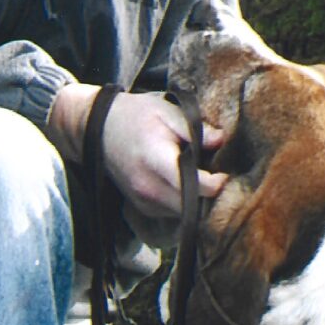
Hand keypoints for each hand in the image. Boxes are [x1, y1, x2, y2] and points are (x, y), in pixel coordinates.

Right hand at [48, 83, 225, 225]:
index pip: (192, 184)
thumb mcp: (167, 111)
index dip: (216, 183)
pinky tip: (190, 185)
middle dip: (211, 196)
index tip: (225, 172)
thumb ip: (194, 128)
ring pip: (185, 213)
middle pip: (192, 205)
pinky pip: (174, 213)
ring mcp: (144, 201)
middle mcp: (148, 186)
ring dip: (199, 201)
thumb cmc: (137, 116)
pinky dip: (186, 203)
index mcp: (155, 159)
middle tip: (221, 177)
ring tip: (206, 179)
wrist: (99, 129)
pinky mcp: (144, 208)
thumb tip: (222, 141)